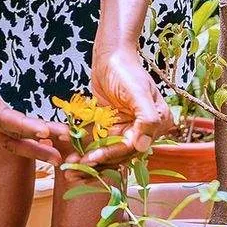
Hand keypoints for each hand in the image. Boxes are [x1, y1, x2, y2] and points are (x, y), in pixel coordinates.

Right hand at [0, 32, 68, 164]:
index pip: (2, 117)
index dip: (24, 126)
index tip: (45, 130)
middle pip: (10, 134)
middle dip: (38, 141)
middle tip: (66, 143)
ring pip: (8, 141)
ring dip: (33, 149)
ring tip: (59, 156)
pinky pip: (5, 136)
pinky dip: (24, 143)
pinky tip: (41, 143)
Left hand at [79, 45, 171, 170]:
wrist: (111, 53)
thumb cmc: (126, 69)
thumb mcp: (138, 91)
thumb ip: (146, 118)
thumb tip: (143, 146)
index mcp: (156, 125)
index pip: (133, 148)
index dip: (111, 155)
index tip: (91, 160)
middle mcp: (143, 130)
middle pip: (119, 153)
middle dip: (96, 164)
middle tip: (73, 173)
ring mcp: (126, 128)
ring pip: (107, 151)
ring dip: (88, 161)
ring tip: (69, 170)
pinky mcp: (111, 124)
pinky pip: (98, 140)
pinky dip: (84, 148)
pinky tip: (70, 155)